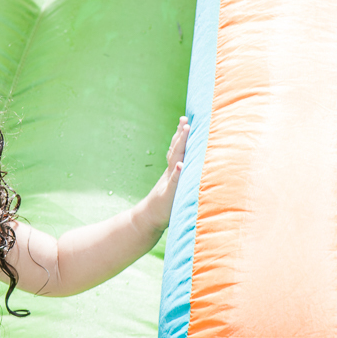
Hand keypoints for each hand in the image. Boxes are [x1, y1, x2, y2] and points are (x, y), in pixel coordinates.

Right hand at [141, 116, 188, 231]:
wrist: (150, 217)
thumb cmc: (165, 203)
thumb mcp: (173, 186)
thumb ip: (179, 175)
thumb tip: (185, 163)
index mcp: (173, 170)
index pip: (177, 149)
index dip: (181, 135)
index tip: (185, 120)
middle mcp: (172, 173)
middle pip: (176, 150)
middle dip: (181, 135)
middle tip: (186, 121)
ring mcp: (171, 182)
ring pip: (176, 160)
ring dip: (181, 145)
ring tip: (185, 131)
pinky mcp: (170, 194)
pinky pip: (175, 181)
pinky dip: (178, 173)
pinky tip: (181, 165)